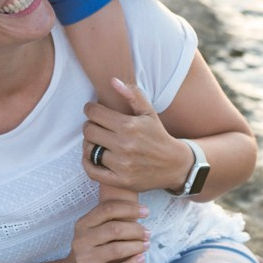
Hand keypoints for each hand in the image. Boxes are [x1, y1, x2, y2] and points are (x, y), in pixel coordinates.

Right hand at [67, 199, 148, 262]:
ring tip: (146, 245)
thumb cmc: (91, 251)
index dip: (129, 208)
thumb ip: (110, 222)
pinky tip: (140, 260)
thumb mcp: (94, 232)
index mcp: (83, 224)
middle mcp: (81, 239)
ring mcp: (83, 259)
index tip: (146, 211)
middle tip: (148, 233)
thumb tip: (139, 210)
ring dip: (136, 246)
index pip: (107, 209)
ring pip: (117, 249)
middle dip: (136, 230)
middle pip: (114, 229)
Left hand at [83, 78, 190, 193]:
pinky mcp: (120, 181)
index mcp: (129, 126)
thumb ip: (132, 95)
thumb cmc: (158, 136)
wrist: (175, 165)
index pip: (94, 113)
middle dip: (90, 125)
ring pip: (89, 150)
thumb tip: (113, 81)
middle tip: (96, 126)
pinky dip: (88, 162)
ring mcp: (122, 165)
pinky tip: (93, 156)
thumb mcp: (149, 112)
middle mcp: (124, 145)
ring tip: (97, 141)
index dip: (90, 109)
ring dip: (89, 144)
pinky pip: (92, 171)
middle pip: (89, 131)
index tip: (93, 111)